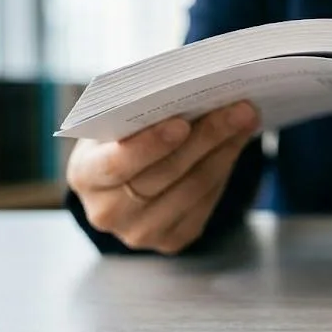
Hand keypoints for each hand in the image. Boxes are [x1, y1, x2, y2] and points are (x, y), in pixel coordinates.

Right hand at [66, 101, 259, 253]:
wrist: (124, 180)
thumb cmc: (120, 139)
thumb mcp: (116, 121)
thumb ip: (141, 110)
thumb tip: (193, 91)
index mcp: (85, 176)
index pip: (117, 164)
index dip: (151, 144)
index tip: (183, 122)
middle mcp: (108, 212)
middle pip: (166, 174)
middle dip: (207, 137)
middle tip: (240, 109)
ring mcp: (140, 232)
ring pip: (193, 188)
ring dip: (225, 151)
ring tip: (246, 121)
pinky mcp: (171, 240)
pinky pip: (205, 203)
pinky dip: (224, 168)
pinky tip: (236, 143)